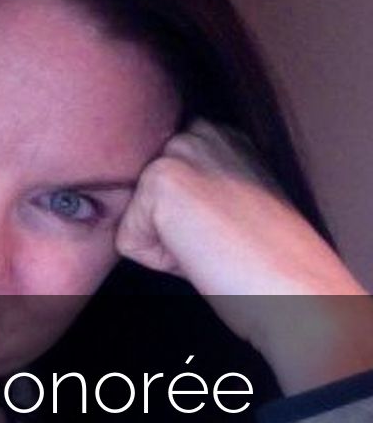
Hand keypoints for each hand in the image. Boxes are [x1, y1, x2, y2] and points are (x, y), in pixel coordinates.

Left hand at [116, 118, 372, 392]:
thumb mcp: (228, 204)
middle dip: (164, 229)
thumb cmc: (266, 260)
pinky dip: (157, 261)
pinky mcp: (160, 183)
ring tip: (210, 246)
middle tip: (215, 242)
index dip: (178, 221)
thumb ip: (192, 189)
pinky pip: (127, 242)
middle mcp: (198, 133)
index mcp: (218, 136)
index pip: (155, 183)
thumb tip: (148, 204)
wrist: (295, 289)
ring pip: (131, 219)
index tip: (221, 232)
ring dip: (162, 245)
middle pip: (138, 201)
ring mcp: (178, 153)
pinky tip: (202, 254)